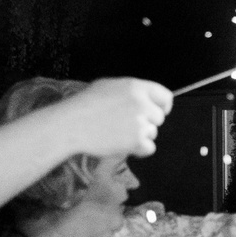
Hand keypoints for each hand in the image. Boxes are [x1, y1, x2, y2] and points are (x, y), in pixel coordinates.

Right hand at [49, 78, 173, 159]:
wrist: (70, 125)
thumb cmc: (83, 105)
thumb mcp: (107, 86)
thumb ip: (131, 91)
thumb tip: (146, 98)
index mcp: (136, 87)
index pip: (165, 96)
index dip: (162, 106)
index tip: (159, 112)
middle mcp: (142, 103)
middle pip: (159, 118)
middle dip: (146, 123)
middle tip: (126, 125)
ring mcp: (140, 122)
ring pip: (152, 133)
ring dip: (140, 136)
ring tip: (117, 133)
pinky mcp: (136, 140)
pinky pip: (149, 148)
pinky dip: (138, 150)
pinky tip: (122, 145)